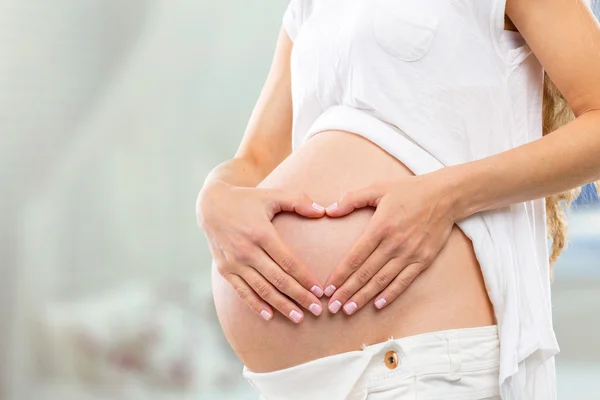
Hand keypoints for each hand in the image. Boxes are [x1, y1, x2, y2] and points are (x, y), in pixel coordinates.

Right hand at [197, 181, 325, 322]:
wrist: (211, 205)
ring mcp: (234, 262)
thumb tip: (323, 211)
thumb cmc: (246, 199)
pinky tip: (269, 315)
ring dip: (281, 305)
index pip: (288, 262)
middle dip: (299, 296)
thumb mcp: (272, 194)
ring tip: (298, 317)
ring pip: (262, 289)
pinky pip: (242, 291)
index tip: (319, 291)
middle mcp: (247, 250)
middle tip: (317, 310)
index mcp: (261, 233)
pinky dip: (255, 304)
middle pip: (278, 279)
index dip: (305, 278)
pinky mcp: (224, 269)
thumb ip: (298, 201)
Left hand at [322, 174, 456, 314]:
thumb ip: (352, 198)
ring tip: (348, 309)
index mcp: (380, 227)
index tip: (328, 288)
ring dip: (364, 297)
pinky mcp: (423, 260)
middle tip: (332, 307)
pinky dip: (390, 294)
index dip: (340, 274)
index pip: (356, 256)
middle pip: (366, 273)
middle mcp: (394, 244)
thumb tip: (329, 210)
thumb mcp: (378, 188)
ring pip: (382, 281)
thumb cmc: (409, 190)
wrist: (445, 196)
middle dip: (347, 291)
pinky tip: (377, 304)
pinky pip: (404, 281)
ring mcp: (410, 254)